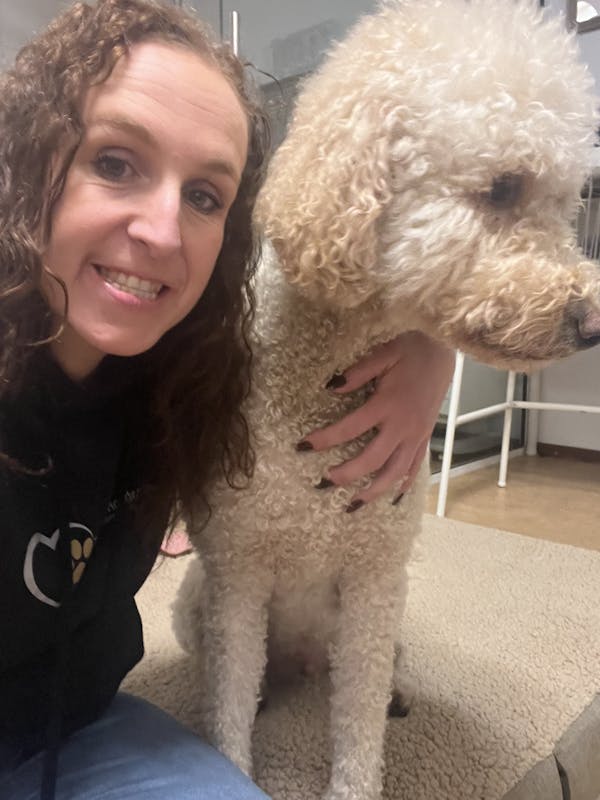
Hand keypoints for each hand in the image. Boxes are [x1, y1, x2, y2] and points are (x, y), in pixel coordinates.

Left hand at [298, 332, 454, 506]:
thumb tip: (330, 388)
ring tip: (353, 504)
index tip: (303, 446)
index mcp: (388, 404)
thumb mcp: (382, 353)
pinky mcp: (425, 437)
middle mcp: (403, 425)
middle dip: (347, 474)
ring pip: (395, 472)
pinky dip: (403, 485)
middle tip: (324, 482)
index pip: (351, 428)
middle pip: (373, 460)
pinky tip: (392, 498)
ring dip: (374, 491)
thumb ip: (357, 373)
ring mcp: (417, 435)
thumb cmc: (411, 350)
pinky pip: (415, 468)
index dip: (325, 439)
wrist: (446, 350)